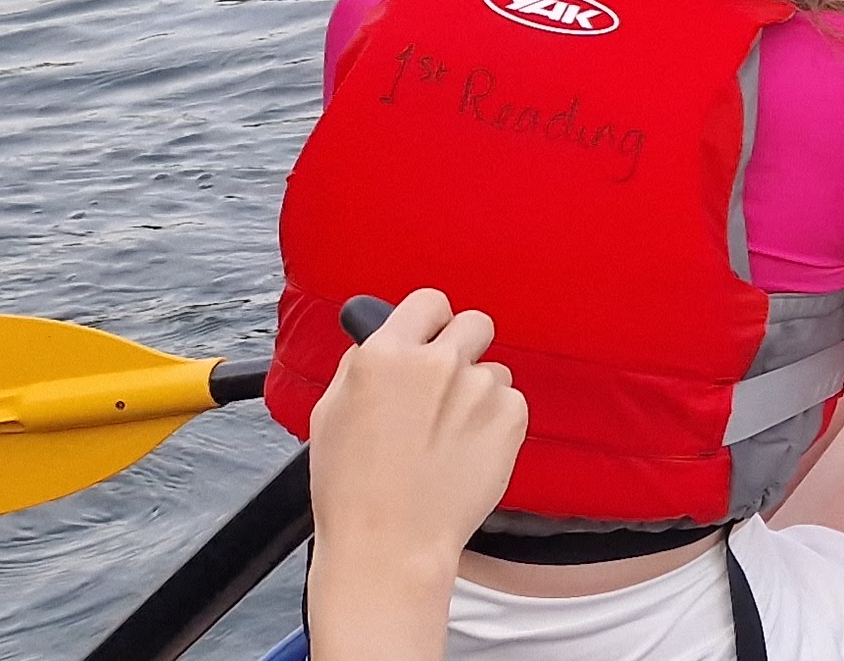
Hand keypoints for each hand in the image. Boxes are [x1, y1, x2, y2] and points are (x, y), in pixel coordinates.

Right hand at [307, 290, 525, 660]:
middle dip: (462, 347)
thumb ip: (363, 364)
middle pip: (474, 323)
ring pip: (492, 370)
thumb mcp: (331, 411)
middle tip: (446, 382)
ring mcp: (480, 388)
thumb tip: (385, 337)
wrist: (389, 542)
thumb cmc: (351, 487)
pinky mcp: (512, 417)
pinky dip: (495, 422)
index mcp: (386, 354)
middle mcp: (438, 362)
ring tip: (448, 436)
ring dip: (477, 392)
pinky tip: (467, 451)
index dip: (429, 321)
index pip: (429, 302)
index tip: (431, 335)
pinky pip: (511, 402)